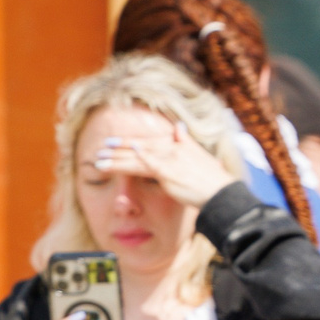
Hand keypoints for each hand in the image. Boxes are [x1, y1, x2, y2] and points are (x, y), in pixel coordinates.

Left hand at [90, 118, 237, 208]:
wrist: (221, 192)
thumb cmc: (212, 179)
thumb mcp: (199, 155)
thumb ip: (186, 141)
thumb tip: (179, 126)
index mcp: (177, 143)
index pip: (148, 141)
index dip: (129, 141)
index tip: (113, 142)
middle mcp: (171, 147)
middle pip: (139, 146)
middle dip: (118, 147)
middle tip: (100, 148)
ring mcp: (169, 158)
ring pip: (136, 157)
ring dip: (116, 159)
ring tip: (98, 161)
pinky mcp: (167, 171)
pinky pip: (143, 166)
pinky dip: (130, 162)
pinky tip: (115, 162)